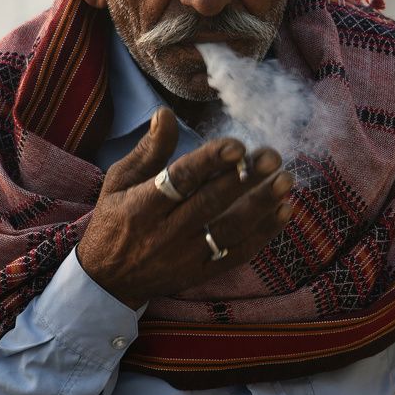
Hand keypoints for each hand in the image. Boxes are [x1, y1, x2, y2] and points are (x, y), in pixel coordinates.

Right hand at [77, 107, 293, 308]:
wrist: (109, 282)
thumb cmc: (114, 221)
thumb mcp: (119, 181)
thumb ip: (148, 150)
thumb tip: (166, 113)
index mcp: (142, 207)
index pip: (180, 180)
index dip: (209, 162)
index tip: (237, 145)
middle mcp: (165, 233)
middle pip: (210, 204)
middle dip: (244, 179)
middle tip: (272, 156)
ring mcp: (186, 257)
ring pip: (230, 231)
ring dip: (260, 206)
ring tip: (285, 181)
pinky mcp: (201, 274)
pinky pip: (237, 255)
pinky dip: (263, 234)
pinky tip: (283, 212)